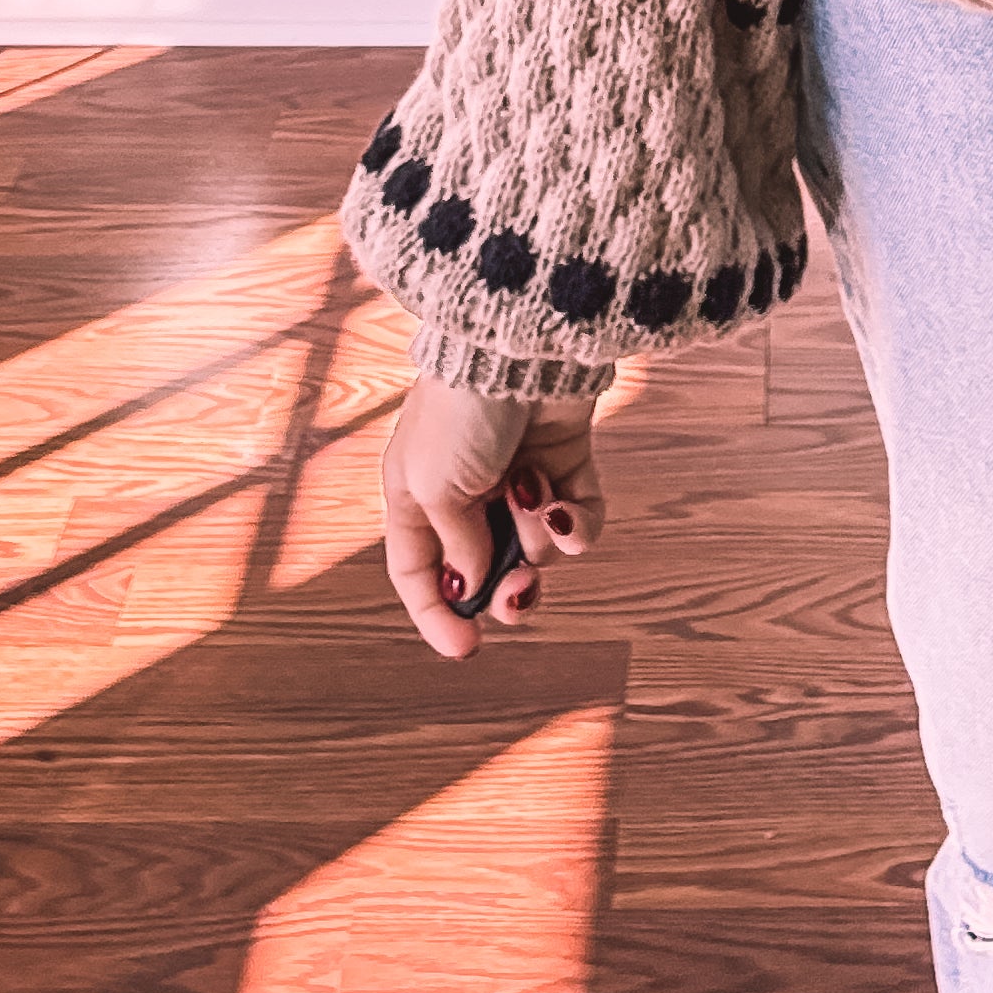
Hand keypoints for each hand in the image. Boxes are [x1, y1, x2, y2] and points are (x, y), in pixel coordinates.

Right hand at [380, 371, 607, 660]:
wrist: (522, 342)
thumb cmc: (461, 409)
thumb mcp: (437, 487)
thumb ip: (458, 545)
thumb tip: (478, 582)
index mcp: (415, 494)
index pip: (419, 572)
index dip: (437, 615)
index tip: (465, 650)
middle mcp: (466, 490)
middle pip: (487, 571)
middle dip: (506, 590)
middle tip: (519, 595)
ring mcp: (518, 476)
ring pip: (536, 549)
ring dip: (538, 538)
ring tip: (536, 502)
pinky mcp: (565, 460)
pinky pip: (576, 520)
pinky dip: (575, 523)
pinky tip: (563, 505)